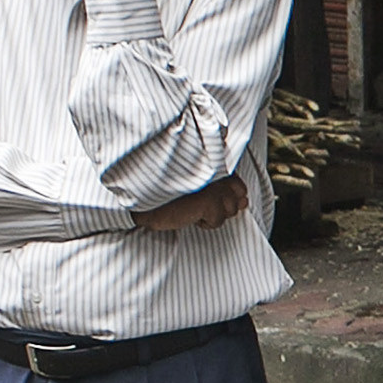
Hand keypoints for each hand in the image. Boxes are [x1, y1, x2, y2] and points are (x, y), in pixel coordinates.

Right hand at [133, 179, 248, 232]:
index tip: (207, 199)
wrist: (138, 192)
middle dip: (221, 206)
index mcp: (211, 160)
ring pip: (230, 210)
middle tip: (198, 203)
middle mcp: (216, 168)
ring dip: (212, 214)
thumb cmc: (163, 188)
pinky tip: (188, 214)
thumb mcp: (195, 182)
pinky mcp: (208, 200)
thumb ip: (221, 187)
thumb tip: (244, 201)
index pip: (238, 185)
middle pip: (238, 197)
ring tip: (190, 207)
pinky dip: (204, 222)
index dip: (228, 196)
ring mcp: (213, 184)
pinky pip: (218, 220)